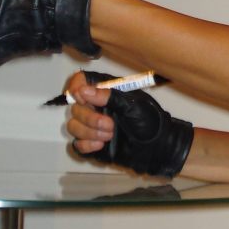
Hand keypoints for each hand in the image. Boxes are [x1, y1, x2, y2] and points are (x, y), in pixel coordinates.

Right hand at [66, 69, 193, 177]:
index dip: (75, 87)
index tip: (82, 99)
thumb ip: (108, 96)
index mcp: (105, 90)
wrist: (156, 147)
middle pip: (75, 107)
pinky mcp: (90, 143)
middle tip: (111, 125)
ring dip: (89, 132)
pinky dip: (86, 145)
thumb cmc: (149, 121)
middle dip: (90, 118)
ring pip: (73, 125)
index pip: (80, 81)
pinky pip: (75, 144)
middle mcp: (95, 105)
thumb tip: (83, 90)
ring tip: (110, 135)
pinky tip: (101, 146)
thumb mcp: (132, 105)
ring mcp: (91, 125)